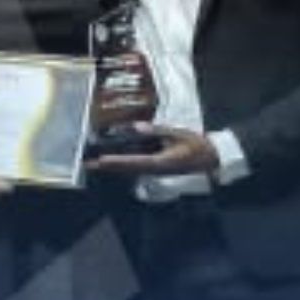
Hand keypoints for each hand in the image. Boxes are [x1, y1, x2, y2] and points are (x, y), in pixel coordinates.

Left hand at [85, 123, 219, 175]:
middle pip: (127, 168)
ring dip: (113, 166)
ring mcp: (155, 171)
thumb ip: (156, 130)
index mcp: (161, 162)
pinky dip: (123, 163)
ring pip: (130, 169)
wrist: (211, 159)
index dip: (117, 161)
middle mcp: (155, 170)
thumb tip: (137, 127)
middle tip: (88, 164)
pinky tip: (113, 160)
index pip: (134, 161)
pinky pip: (136, 167)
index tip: (102, 160)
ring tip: (95, 162)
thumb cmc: (196, 145)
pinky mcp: (156, 169)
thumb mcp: (177, 133)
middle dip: (108, 166)